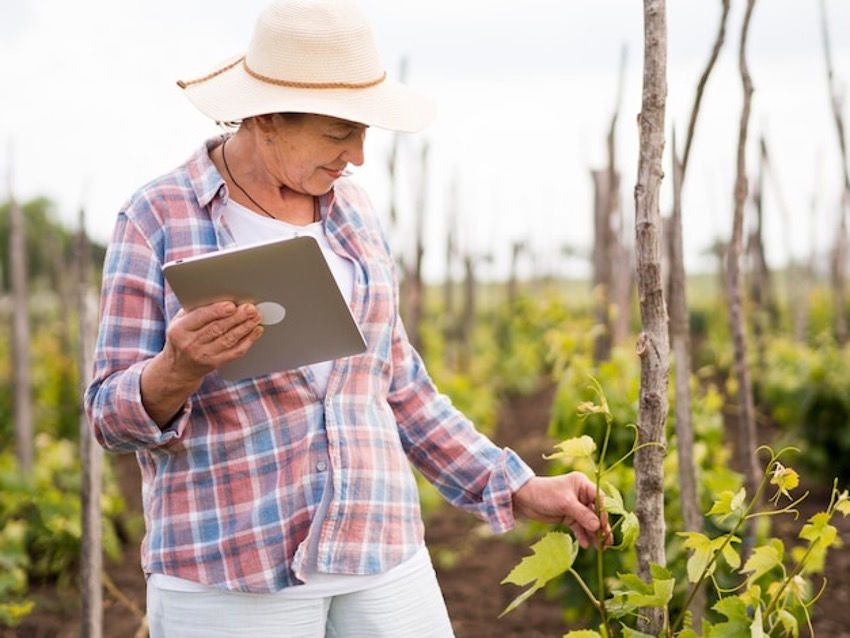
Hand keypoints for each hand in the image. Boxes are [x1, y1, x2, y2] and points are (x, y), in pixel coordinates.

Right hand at [141, 301, 262, 425]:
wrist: (179, 368)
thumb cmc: (182, 337)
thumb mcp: (180, 321)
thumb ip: (194, 308)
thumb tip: (218, 294)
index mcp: (179, 329)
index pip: (200, 317)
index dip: (217, 311)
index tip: (231, 305)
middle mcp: (190, 344)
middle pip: (217, 328)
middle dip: (237, 317)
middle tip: (250, 308)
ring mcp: (203, 355)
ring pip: (228, 339)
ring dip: (245, 327)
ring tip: (256, 317)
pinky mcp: (215, 363)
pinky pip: (235, 352)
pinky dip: (248, 340)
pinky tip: (255, 331)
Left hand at [512, 472, 611, 548]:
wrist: (524, 499)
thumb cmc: (545, 494)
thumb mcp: (565, 503)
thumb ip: (582, 514)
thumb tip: (598, 526)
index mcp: (582, 484)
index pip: (599, 498)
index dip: (603, 512)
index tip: (603, 525)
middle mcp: (581, 494)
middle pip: (595, 512)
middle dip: (600, 527)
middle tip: (607, 542)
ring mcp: (575, 506)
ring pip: (588, 521)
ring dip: (593, 533)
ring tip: (600, 548)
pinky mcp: (568, 516)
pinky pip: (579, 526)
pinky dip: (582, 535)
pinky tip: (586, 545)